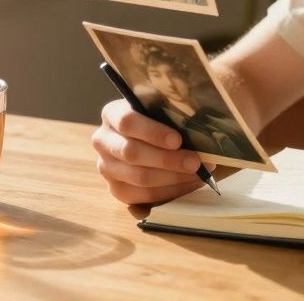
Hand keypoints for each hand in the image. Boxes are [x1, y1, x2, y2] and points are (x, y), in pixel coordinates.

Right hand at [92, 99, 212, 204]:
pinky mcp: (116, 189)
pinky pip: (143, 195)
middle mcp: (103, 141)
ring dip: (173, 177)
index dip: (153, 132)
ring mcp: (106, 167)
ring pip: (139, 177)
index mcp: (112, 114)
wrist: (147, 139)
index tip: (177, 140)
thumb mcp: (161, 109)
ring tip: (198, 174)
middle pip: (132, 153)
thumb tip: (199, 128)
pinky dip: (170, 191)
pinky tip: (189, 183)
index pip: (127, 121)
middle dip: (167, 159)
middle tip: (195, 162)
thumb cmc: (160, 120)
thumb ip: (172, 113)